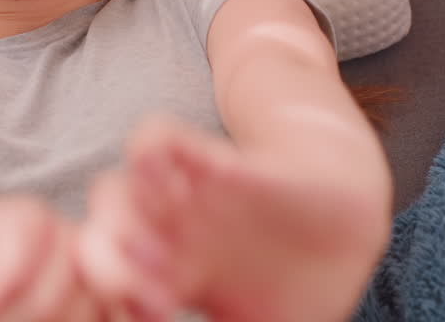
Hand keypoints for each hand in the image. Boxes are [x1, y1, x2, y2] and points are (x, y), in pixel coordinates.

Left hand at [78, 112, 349, 321]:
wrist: (349, 217)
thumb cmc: (302, 284)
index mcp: (168, 278)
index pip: (105, 286)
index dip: (111, 305)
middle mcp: (165, 236)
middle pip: (96, 239)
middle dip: (107, 266)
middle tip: (150, 298)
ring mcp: (184, 198)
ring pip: (114, 191)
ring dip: (123, 220)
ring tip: (161, 255)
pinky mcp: (212, 160)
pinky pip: (156, 138)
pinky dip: (151, 154)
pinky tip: (171, 181)